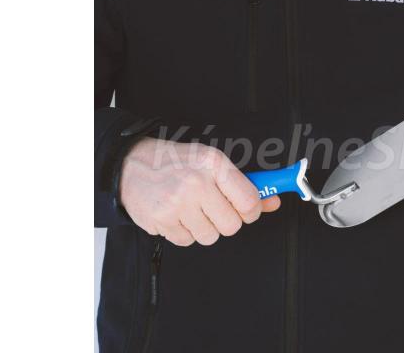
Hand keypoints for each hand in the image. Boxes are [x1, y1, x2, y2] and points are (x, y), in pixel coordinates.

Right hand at [119, 137, 279, 245]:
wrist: (131, 163)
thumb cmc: (177, 162)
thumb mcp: (213, 163)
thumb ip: (245, 185)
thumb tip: (273, 201)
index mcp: (214, 164)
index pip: (249, 202)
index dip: (252, 211)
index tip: (246, 210)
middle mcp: (196, 183)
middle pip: (232, 225)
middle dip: (226, 221)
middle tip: (214, 208)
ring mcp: (177, 203)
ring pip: (210, 236)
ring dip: (205, 227)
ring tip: (192, 209)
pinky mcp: (161, 220)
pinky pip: (187, 241)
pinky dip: (185, 232)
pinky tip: (177, 214)